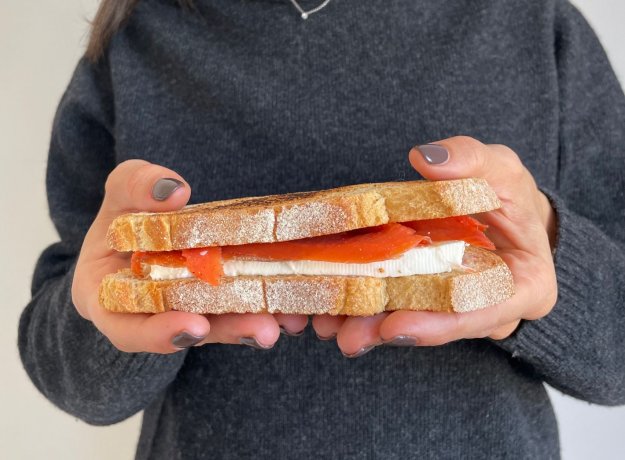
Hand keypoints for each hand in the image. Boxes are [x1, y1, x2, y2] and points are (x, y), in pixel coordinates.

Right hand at [72, 160, 306, 353]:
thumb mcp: (121, 191)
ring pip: (223, 323)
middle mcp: (155, 315)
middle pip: (190, 331)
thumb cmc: (126, 210)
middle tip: (263, 331)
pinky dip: (268, 302)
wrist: (149, 221)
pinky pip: (244, 304)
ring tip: (290, 319)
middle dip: (228, 331)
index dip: (158, 333)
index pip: (129, 329)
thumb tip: (172, 190)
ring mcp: (193, 309)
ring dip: (257, 321)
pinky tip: (297, 304)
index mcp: (113, 301)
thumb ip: (133, 187)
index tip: (191, 324)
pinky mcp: (223, 299)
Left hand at [312, 136, 557, 355]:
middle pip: (436, 325)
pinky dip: (361, 304)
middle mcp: (488, 309)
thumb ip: (473, 161)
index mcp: (525, 287)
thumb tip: (428, 157)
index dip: (439, 323)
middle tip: (347, 336)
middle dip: (388, 330)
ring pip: (410, 320)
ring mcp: (452, 306)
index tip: (396, 327)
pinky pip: (393, 304)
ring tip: (327, 325)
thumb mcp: (501, 169)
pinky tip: (326, 308)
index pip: (484, 312)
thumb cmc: (508, 193)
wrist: (500, 211)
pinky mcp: (422, 295)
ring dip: (366, 324)